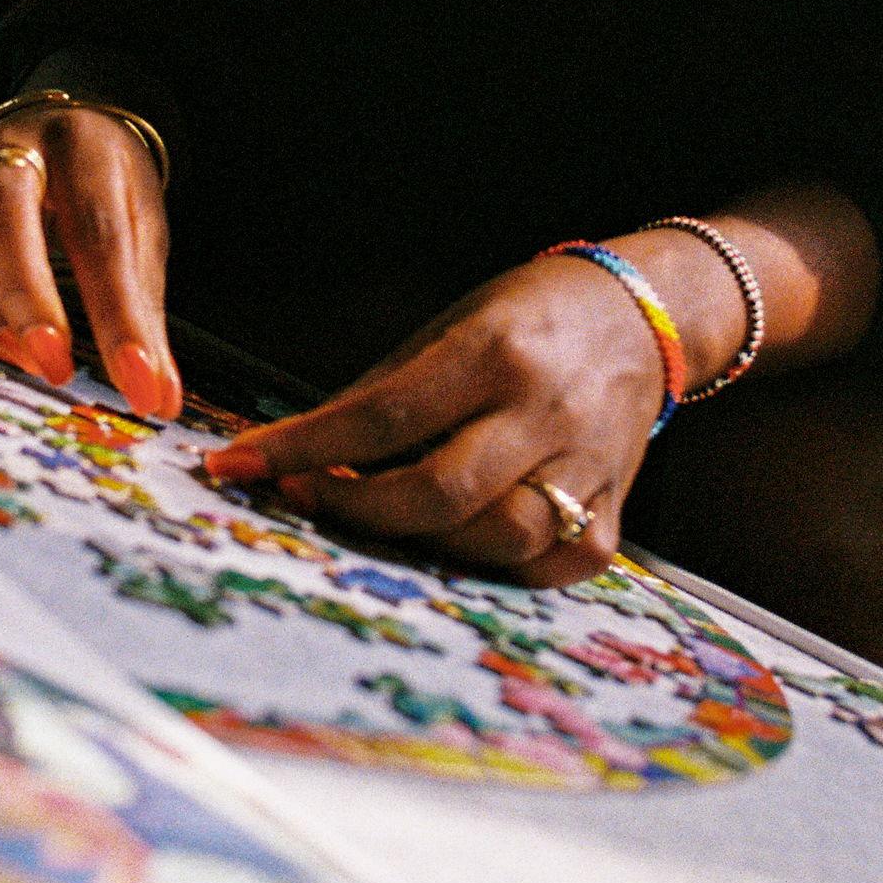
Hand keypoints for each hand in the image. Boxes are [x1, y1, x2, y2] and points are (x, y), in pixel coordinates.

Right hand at [0, 101, 181, 419]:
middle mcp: (13, 148)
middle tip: (56, 364)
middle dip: (25, 292)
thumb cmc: (105, 187)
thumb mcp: (142, 229)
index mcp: (82, 145)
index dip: (117, 311)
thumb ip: (143, 312)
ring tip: (27, 361)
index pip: (98, 229)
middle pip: (1, 208)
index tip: (138, 379)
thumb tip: (158, 396)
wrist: (58, 127)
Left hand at [204, 255, 672, 584]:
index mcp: (496, 352)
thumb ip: (382, 394)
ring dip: (419, 539)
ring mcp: (586, 467)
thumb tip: (299, 450)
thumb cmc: (531, 317)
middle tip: (305, 495)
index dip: (301, 448)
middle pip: (436, 492)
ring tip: (380, 514)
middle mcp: (545, 411)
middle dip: (352, 505)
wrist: (643, 316)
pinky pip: (545, 565)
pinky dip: (491, 564)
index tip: (238, 463)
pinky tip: (457, 538)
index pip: (381, 417)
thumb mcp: (450, 327)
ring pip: (492, 539)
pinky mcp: (614, 512)